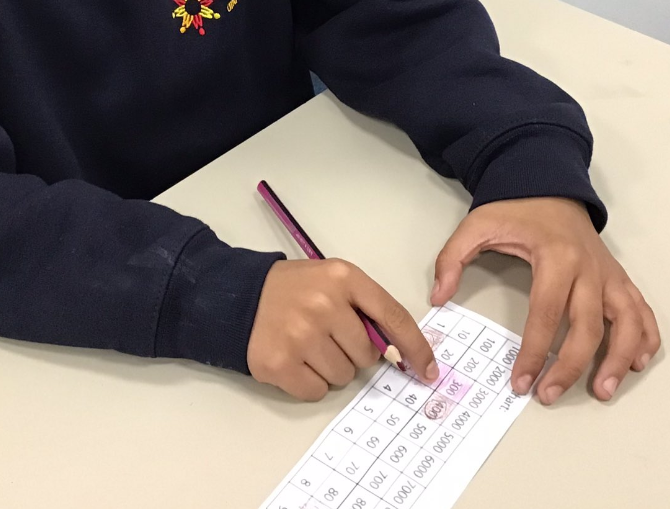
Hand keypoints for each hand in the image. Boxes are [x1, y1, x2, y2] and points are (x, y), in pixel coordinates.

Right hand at [248, 259, 437, 400]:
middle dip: (353, 352)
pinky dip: (309, 382)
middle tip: (328, 336)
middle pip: (368, 355)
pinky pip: (317, 392)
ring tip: (308, 345)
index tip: (428, 371)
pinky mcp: (280, 363)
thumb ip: (365, 307)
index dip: (416, 347)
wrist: (240, 296)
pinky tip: (294, 360)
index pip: (393, 317)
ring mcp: (301, 335)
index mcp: (343, 278)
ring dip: (331, 368)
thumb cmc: (294, 290)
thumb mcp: (332, 280)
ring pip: (344, 376)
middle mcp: (324, 304)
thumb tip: (399, 352)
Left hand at [431, 197, 659, 404]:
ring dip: (619, 359)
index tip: (520, 380)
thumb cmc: (515, 208)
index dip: (533, 353)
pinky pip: (641, 310)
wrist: (548, 184)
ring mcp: (608, 274)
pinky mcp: (619, 277)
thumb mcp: (476, 225)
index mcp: (554, 257)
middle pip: (587, 327)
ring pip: (626, 323)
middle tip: (548, 394)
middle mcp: (588, 268)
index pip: (546, 315)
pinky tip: (638, 361)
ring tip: (604, 390)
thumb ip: (452, 258)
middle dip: (569, 367)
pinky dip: (645, 337)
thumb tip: (438, 296)